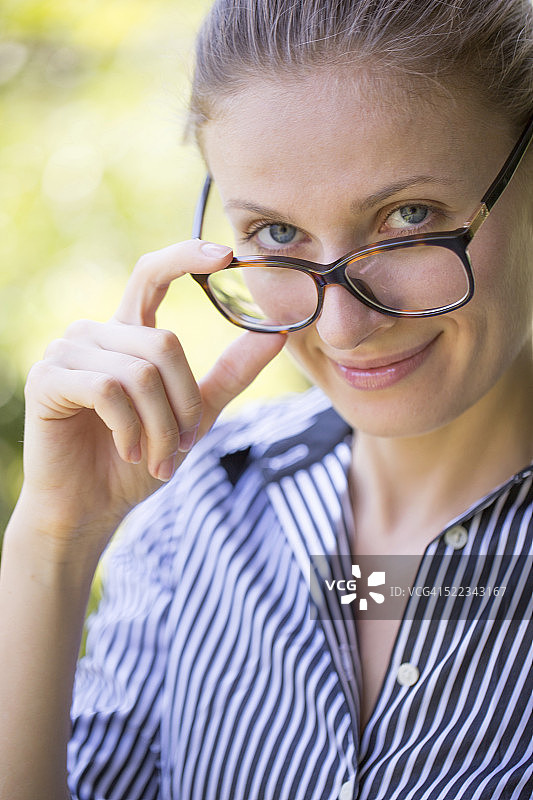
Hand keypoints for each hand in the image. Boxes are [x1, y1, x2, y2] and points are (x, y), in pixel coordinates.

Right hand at [18, 239, 284, 556]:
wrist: (91, 506)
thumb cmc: (139, 458)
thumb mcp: (196, 413)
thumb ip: (232, 372)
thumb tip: (278, 333)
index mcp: (128, 333)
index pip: (153, 274)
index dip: (185, 256)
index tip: (225, 254)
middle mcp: (95, 332)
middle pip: (164, 344)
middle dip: (184, 404)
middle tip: (180, 445)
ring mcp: (68, 352)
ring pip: (141, 372)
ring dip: (159, 426)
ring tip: (155, 458)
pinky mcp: (48, 379)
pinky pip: (109, 390)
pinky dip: (131, 428)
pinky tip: (128, 451)